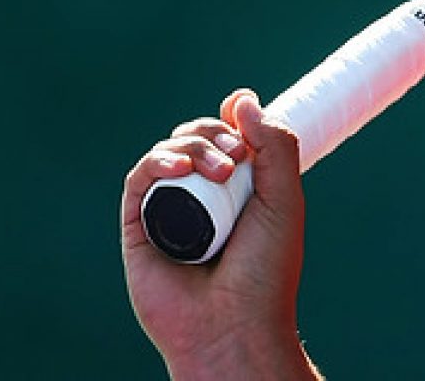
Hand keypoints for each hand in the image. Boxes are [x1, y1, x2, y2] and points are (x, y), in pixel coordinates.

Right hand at [121, 90, 317, 378]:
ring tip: (221, 171)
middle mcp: (202, 195)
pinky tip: (180, 168)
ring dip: (194, 144)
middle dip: (215, 132)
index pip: (225, 135)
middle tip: (237, 156)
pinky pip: (140, 179)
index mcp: (237, 187)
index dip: (230, 120)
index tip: (241, 115)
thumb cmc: (265, 269)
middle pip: (196, 136)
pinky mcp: (139, 227)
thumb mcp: (285, 197)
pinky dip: (158, 162)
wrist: (235, 324)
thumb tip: (241, 99)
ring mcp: (170, 209)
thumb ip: (275, 144)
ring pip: (169, 151)